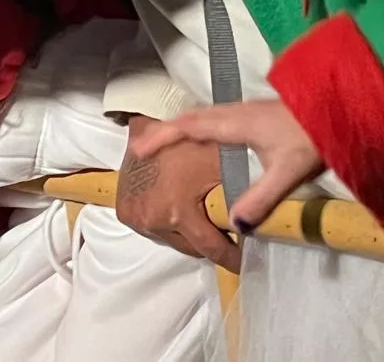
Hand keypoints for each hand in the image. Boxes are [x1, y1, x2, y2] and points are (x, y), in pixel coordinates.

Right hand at [115, 115, 240, 271]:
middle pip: (191, 246)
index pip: (211, 248)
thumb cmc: (190, 141)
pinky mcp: (125, 210)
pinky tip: (181, 205)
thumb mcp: (228, 166)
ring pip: (172, 238)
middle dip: (210, 239)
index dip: (232, 255)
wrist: (150, 122)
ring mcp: (135, 216)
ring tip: (202, 212)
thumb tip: (258, 231)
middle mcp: (151, 218)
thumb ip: (254, 200)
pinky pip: (155, 228)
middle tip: (226, 227)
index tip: (245, 260)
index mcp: (176, 211)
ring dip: (189, 231)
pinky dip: (170, 222)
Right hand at [131, 101, 324, 232]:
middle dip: (162, 132)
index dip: (161, 137)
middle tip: (141, 148)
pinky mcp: (254, 113)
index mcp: (234, 124)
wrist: (338, 111)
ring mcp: (244, 110)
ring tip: (164, 144)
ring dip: (179, 128)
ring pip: (201, 115)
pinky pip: (213, 117)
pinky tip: (203, 139)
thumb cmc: (311, 139)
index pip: (188, 127)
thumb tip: (235, 226)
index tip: (138, 149)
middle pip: (188, 118)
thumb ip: (260, 198)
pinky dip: (195, 126)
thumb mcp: (287, 173)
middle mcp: (233, 113)